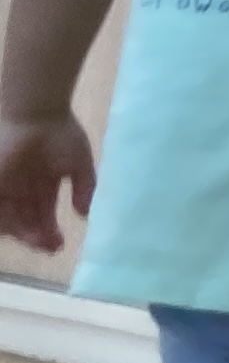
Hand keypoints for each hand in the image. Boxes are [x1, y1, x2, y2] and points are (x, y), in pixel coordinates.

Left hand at [0, 115, 92, 252]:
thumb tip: (85, 214)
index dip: (49, 229)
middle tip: (51, 248)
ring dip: (24, 233)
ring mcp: (7, 184)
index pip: (42, 211)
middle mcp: (23, 186)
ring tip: (40, 244)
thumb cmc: (60, 134)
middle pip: (26, 219)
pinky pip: (0, 208)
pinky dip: (6, 223)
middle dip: (37, 236)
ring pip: (11, 217)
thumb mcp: (80, 163)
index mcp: (42, 181)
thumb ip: (85, 188)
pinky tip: (19, 234)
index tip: (60, 244)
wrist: (36, 113)